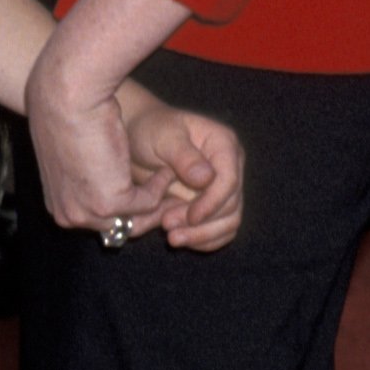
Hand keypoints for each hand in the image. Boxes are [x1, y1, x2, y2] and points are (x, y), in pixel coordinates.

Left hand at [26, 27, 181, 237]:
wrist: (67, 100)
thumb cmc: (67, 117)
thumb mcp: (73, 156)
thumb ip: (85, 178)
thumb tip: (99, 183)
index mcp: (59, 208)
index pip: (100, 223)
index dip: (126, 209)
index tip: (147, 191)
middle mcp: (69, 217)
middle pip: (119, 228)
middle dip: (145, 211)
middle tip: (165, 190)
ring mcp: (88, 213)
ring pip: (136, 219)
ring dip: (155, 199)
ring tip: (165, 175)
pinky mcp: (108, 202)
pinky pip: (147, 204)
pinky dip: (160, 186)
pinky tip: (163, 167)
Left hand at [121, 96, 244, 249]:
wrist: (138, 138)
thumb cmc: (150, 130)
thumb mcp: (162, 137)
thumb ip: (183, 156)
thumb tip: (206, 178)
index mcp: (224, 145)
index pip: (229, 181)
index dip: (212, 203)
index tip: (190, 217)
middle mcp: (230, 167)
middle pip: (231, 206)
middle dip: (202, 223)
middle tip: (168, 227)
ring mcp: (223, 188)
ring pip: (228, 223)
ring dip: (202, 236)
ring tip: (172, 238)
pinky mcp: (212, 205)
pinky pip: (219, 231)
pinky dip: (202, 240)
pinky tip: (181, 239)